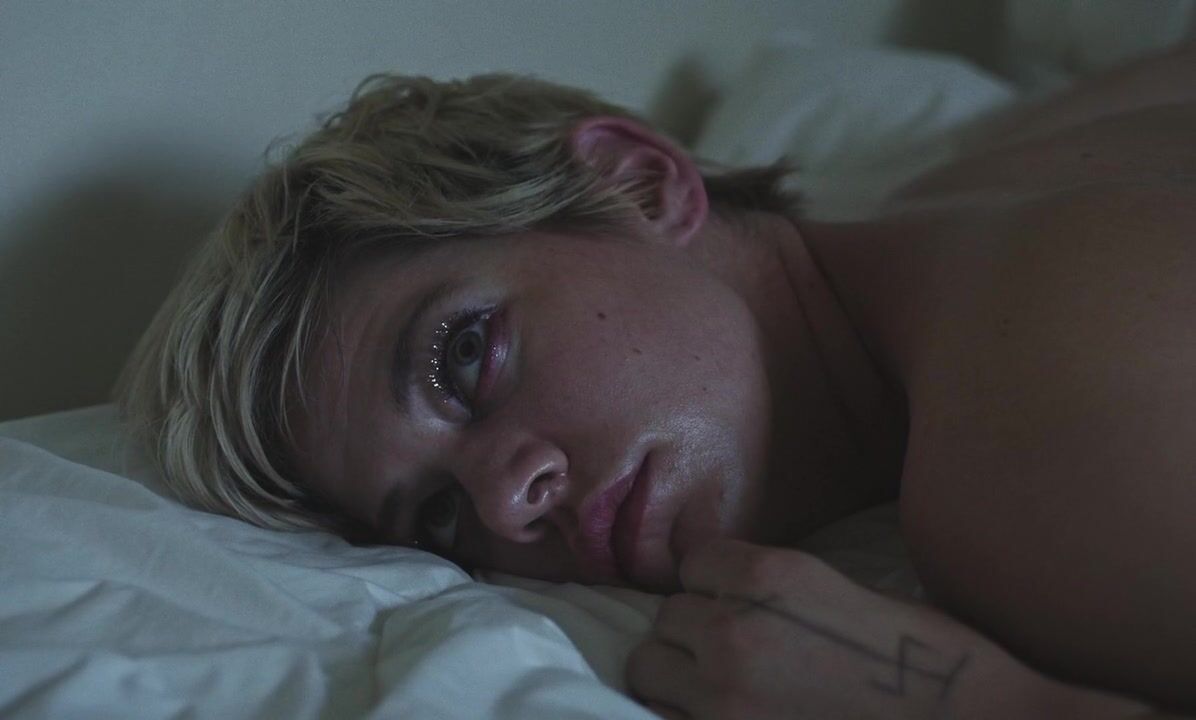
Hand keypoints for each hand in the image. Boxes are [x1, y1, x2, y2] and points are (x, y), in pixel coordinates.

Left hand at [625, 539, 1021, 719]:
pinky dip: (688, 716)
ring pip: (648, 667)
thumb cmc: (928, 662)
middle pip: (667, 615)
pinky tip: (728, 717)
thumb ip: (773, 591)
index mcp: (771, 576)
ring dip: (677, 675)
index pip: (693, 562)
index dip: (713, 585)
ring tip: (720, 691)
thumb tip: (726, 597)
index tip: (733, 604)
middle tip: (733, 655)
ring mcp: (725, 696)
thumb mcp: (845, 593)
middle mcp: (735, 629)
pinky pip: (668, 719)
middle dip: (693, 631)